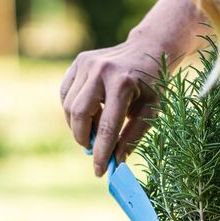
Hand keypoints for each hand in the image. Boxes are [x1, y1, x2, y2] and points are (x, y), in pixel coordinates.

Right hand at [60, 40, 163, 176]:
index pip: (107, 127)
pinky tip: (89, 115)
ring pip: (69, 107)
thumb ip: (132, 137)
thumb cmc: (153, 84)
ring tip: (96, 130)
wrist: (149, 49)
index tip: (99, 171)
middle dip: (84, 139)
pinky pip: (66, 95)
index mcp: (123, 83)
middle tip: (93, 150)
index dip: (102, 152)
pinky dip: (73, 111)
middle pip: (80, 115)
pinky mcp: (78, 62)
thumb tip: (116, 162)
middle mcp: (101, 71)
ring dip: (79, 126)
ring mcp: (86, 64)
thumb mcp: (151, 112)